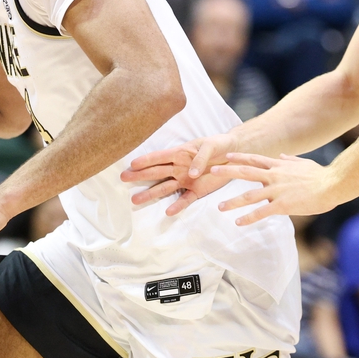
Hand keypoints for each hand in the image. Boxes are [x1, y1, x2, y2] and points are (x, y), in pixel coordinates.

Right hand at [122, 134, 237, 214]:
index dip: (146, 160)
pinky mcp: (196, 191)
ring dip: (150, 194)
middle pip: (156, 172)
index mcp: (180, 153)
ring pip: (164, 188)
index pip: (159, 157)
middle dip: (140, 175)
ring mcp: (186, 180)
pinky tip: (167, 212)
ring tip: (135, 200)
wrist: (234, 155)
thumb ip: (200, 158)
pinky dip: (177, 206)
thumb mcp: (211, 146)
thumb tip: (190, 172)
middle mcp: (178, 167)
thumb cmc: (219, 145)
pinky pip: (184, 199)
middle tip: (123, 178)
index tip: (132, 164)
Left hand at [211, 153, 335, 224]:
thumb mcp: (303, 163)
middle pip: (246, 172)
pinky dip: (249, 217)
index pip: (255, 159)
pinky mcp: (283, 205)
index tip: (227, 156)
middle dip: (227, 172)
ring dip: (233, 201)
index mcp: (279, 166)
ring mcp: (277, 190)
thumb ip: (290, 160)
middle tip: (211, 172)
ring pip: (249, 196)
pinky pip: (262, 212)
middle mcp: (274, 176)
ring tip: (219, 206)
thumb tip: (281, 155)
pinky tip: (239, 222)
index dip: (240, 157)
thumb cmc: (321, 175)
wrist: (333, 184)